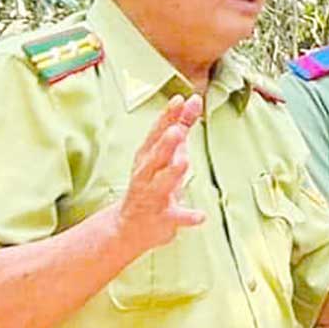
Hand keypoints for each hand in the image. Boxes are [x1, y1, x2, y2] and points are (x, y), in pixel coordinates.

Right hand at [114, 95, 204, 259]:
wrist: (128, 228)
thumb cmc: (149, 184)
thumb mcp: (164, 154)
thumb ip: (180, 128)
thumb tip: (193, 101)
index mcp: (147, 157)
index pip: (156, 134)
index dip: (167, 117)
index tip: (179, 100)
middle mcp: (146, 175)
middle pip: (155, 157)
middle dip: (165, 144)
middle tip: (177, 130)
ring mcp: (152, 196)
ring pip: (161, 184)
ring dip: (172, 173)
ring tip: (184, 162)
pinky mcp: (161, 218)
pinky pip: (175, 217)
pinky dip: (187, 216)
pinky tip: (200, 216)